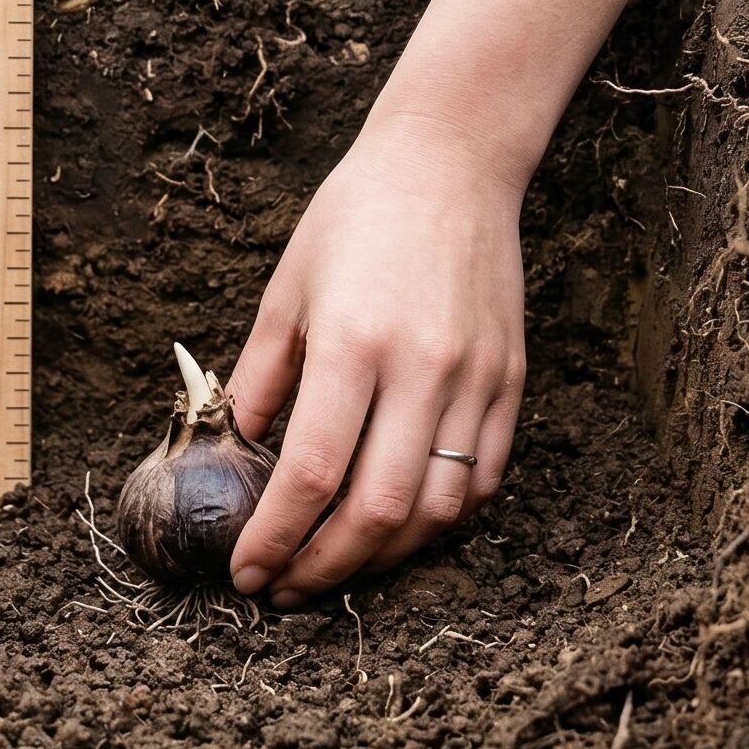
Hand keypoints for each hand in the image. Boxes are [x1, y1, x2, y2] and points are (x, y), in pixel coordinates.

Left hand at [223, 120, 526, 607]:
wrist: (451, 161)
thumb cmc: (355, 216)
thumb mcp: (287, 288)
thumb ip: (261, 377)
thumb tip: (238, 453)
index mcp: (352, 341)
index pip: (311, 472)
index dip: (276, 537)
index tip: (246, 572)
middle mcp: (420, 367)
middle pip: (377, 509)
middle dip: (324, 567)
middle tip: (285, 588)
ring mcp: (475, 377)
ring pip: (437, 509)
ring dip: (383, 557)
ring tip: (337, 564)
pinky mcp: (511, 379)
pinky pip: (485, 478)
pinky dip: (442, 519)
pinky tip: (401, 526)